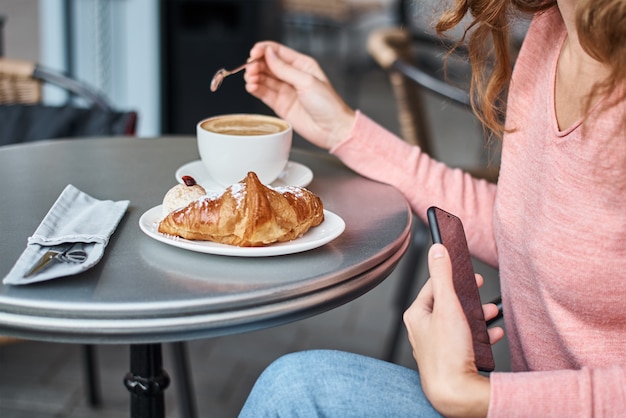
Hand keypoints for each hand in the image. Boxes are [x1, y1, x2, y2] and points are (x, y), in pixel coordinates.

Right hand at [244, 41, 355, 149]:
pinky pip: (264, 93)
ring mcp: (285, 91)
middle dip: (256, 64)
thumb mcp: (307, 82)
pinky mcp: (280, 105)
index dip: (263, 50)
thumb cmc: (328, 105)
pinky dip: (256, 89)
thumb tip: (268, 54)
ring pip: (264, 79)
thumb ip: (285, 69)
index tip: (253, 53)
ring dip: (254, 77)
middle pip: (268, 65)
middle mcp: (292, 76)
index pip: (278, 52)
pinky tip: (251, 87)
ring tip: (250, 79)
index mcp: (302, 65)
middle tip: (250, 69)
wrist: (333, 129)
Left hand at [403, 244, 504, 417]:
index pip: (433, 286)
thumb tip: (437, 250)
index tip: (467, 272)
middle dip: (469, 297)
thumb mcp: (447, 306)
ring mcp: (438, 346)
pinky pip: (467, 341)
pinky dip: (482, 334)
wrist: (456, 394)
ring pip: (460, 322)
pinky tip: (493, 332)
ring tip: (492, 312)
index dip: (451, 276)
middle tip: (481, 290)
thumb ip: (443, 275)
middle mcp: (424, 330)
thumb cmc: (447, 354)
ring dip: (478, 315)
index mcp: (417, 315)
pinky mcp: (451, 359)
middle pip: (448, 304)